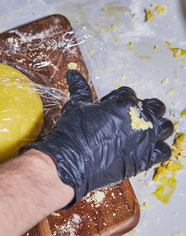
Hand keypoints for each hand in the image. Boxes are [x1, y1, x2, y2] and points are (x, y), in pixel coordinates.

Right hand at [24, 70, 173, 206]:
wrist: (70, 161)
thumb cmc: (73, 133)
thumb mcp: (76, 106)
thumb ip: (80, 88)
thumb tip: (72, 73)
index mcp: (124, 103)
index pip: (129, 93)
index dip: (117, 100)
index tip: (109, 109)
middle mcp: (140, 119)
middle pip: (155, 107)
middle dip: (143, 110)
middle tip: (127, 119)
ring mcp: (145, 140)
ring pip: (165, 127)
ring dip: (156, 128)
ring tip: (140, 133)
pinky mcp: (145, 159)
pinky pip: (164, 151)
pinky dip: (157, 149)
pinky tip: (143, 149)